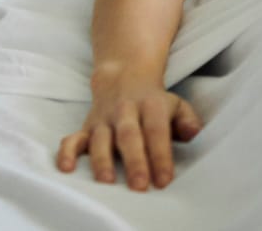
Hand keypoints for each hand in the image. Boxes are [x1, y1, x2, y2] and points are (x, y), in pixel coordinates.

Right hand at [57, 65, 202, 190]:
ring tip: (107, 181)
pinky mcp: (86, 127)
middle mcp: (125, 111)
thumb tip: (194, 132)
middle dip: (134, 161)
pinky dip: (67, 153)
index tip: (164, 179)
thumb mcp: (176, 104)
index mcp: (150, 105)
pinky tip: (67, 168)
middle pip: (129, 135)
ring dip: (102, 160)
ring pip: (101, 139)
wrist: (124, 75)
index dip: (161, 155)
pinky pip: (72, 139)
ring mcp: (103, 119)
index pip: (156, 130)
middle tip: (139, 185)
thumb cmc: (154, 101)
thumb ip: (187, 119)